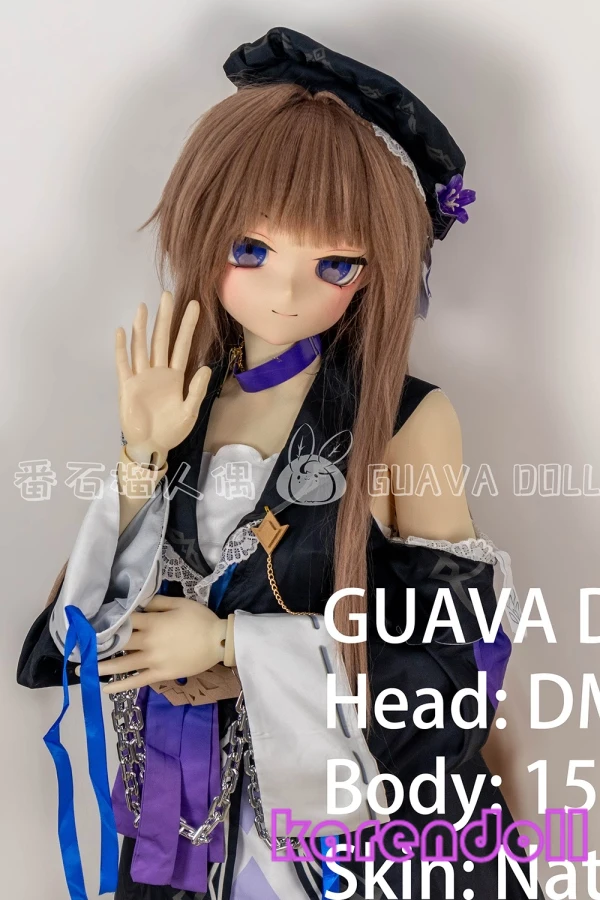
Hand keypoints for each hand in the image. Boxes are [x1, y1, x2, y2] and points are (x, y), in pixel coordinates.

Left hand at [95, 596, 227, 692]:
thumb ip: (157, 602)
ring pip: (122, 664)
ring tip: (83, 669)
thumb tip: (138, 601)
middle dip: (98, 644)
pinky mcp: (159, 674)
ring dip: (101, 666)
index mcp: (153, 623)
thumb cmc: (200, 619)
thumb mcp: (179, 603)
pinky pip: (136, 681)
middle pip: (118, 643)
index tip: (91, 622)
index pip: (124, 621)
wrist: (218, 642)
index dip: (107, 621)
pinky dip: (120, 686)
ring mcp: (152, 660)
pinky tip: (104, 688)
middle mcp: (148, 642)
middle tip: (79, 647)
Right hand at [117, 291, 210, 464]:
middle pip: (161, 339)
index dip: (187, 327)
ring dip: (142, 327)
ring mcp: (141, 377)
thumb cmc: (171, 430)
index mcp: (175, 376)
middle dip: (165, 318)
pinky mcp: (127, 386)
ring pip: (142, 347)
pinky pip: (124, 364)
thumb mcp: (189, 412)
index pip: (182, 346)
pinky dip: (122, 348)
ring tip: (144, 307)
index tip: (194, 306)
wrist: (152, 446)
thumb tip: (204, 368)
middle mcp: (158, 371)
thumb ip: (195, 390)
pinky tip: (122, 331)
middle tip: (168, 295)